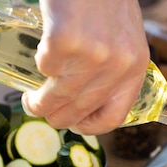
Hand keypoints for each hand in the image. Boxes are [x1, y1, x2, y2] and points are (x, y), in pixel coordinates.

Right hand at [21, 0, 149, 134]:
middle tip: (41, 110)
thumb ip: (113, 69)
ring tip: (32, 99)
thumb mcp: (124, 39)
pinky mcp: (66, 42)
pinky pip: (44, 68)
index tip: (74, 124)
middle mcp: (117, 68)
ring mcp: (93, 57)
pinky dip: (39, 63)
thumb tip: (87, 99)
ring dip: (39, 102)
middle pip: (79, 112)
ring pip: (57, 97)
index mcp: (135, 69)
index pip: (113, 117)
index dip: (89, 127)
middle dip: (55, 117)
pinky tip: (42, 53)